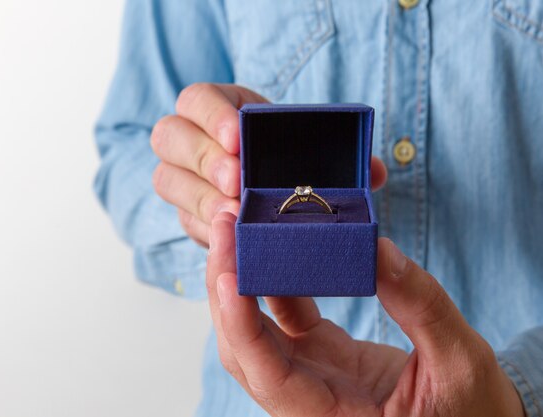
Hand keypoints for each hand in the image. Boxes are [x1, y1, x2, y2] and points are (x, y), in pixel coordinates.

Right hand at [151, 83, 386, 246]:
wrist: (272, 194)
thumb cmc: (291, 162)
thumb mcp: (313, 151)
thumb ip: (341, 158)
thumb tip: (376, 172)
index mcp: (222, 109)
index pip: (197, 99)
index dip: (210, 115)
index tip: (238, 138)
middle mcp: (194, 139)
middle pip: (169, 136)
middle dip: (202, 158)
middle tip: (237, 182)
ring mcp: (186, 178)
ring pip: (166, 178)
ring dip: (199, 198)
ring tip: (235, 214)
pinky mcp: (190, 213)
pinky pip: (184, 219)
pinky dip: (206, 227)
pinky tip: (231, 236)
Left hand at [206, 214, 524, 416]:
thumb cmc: (472, 411)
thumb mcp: (460, 361)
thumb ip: (422, 307)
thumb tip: (379, 249)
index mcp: (332, 416)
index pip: (268, 374)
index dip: (241, 325)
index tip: (228, 276)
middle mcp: (307, 398)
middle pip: (243, 346)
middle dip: (226, 287)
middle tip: (225, 228)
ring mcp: (309, 373)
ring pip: (255, 328)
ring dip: (242, 279)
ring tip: (239, 228)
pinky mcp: (319, 353)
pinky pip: (283, 315)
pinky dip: (275, 280)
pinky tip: (278, 245)